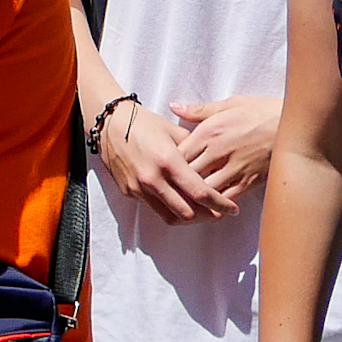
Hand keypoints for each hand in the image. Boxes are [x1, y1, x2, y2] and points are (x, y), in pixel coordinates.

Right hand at [99, 100, 230, 221]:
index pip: (200, 192)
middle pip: (187, 212)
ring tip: (201, 211)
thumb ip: (196, 150)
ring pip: (170, 216)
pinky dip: (170, 208)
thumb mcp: (175, 131)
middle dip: (207, 216)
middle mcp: (153, 179)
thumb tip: (214, 165)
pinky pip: (154, 207)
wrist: (109, 124)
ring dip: (189, 217)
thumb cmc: (144, 124)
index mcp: (168, 161)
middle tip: (219, 213)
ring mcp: (139, 188)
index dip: (220, 204)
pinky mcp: (129, 192)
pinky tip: (179, 201)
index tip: (232, 209)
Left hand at [168, 96, 281, 208]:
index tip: (166, 168)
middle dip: (177, 183)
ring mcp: (233, 168)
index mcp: (208, 132)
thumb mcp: (229, 104)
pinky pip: (226, 199)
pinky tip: (209, 207)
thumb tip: (173, 106)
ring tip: (187, 201)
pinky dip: (215, 205)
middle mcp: (217, 152)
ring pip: (203, 190)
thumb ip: (199, 110)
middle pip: (186, 175)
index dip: (169, 164)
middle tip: (170, 189)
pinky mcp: (249, 181)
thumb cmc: (262, 111)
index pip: (177, 154)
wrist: (295, 123)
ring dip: (194, 196)